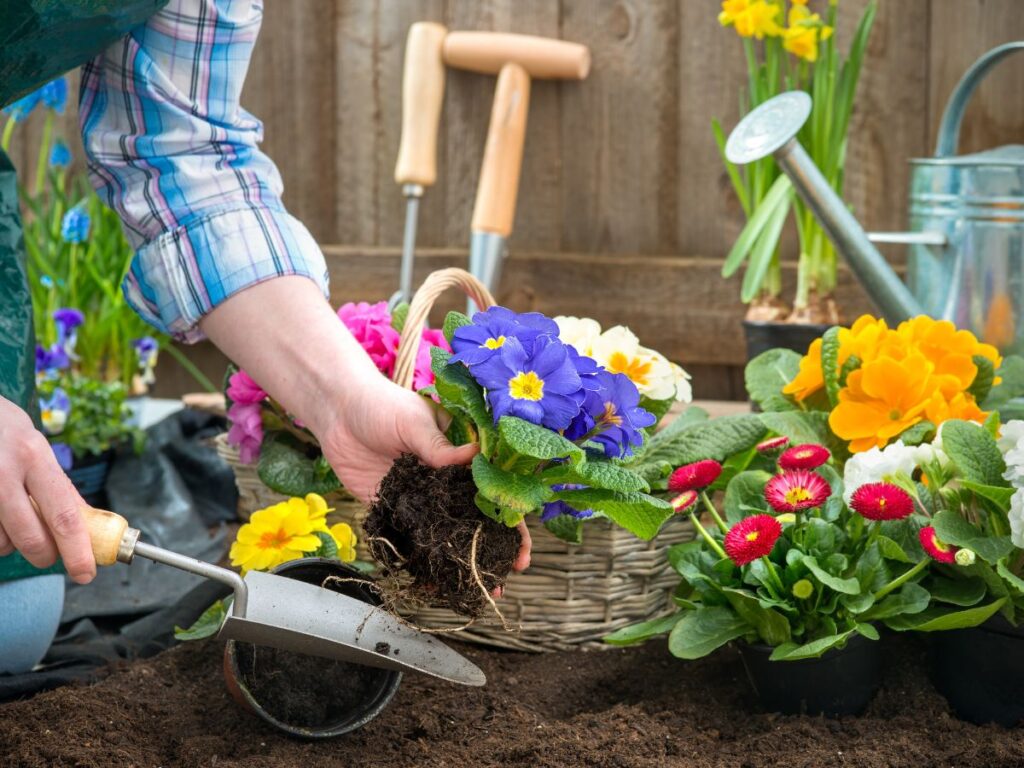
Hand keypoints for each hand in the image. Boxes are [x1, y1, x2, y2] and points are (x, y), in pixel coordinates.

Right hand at [0, 396, 95, 582]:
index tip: (86, 572)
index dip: (78, 551)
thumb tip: (87, 524)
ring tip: (12, 517)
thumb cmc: (2, 430)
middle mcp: (4, 473)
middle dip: (45, 555)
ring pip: (2, 542)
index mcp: (34, 457)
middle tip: (49, 555)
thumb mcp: (36, 447)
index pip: (64, 515)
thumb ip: (58, 485)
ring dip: (12, 543)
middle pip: (32, 537)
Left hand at [199, 277, 531, 575]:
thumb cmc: (382, 405)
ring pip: (444, 535)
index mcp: (458, 457)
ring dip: (459, 561)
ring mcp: (419, 499)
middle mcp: (444, 482)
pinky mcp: (391, 510)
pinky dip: (419, 562)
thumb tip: (474, 455)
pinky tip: (432, 584)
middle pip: (474, 519)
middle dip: (493, 548)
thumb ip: (439, 446)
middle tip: (507, 574)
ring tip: (474, 589)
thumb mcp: (414, 421)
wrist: (336, 412)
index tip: (522, 544)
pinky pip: (408, 539)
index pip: (492, 489)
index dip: (510, 517)